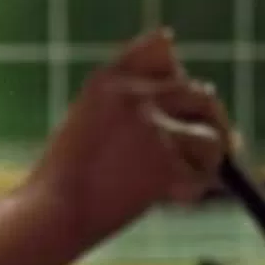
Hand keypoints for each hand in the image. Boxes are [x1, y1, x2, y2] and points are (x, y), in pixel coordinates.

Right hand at [30, 32, 229, 239]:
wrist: (52, 214)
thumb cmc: (67, 174)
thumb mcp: (89, 116)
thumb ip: (131, 92)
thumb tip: (204, 79)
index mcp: (108, 78)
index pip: (162, 49)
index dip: (177, 78)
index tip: (178, 100)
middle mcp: (133, 94)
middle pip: (200, 94)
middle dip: (210, 121)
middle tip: (206, 148)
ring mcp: (151, 126)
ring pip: (212, 135)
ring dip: (207, 159)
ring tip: (182, 178)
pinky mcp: (166, 162)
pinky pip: (203, 174)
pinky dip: (192, 190)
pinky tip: (167, 198)